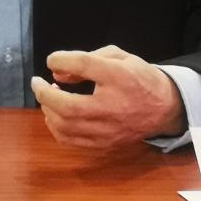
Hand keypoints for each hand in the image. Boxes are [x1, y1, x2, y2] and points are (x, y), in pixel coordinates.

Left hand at [31, 45, 184, 149]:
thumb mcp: (118, 56)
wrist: (164, 107)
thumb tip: (57, 73)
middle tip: (36, 82)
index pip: (83, 65)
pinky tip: (55, 114)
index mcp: (119, 77)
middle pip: (68, 106)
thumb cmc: (138, 77)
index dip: (61, 60)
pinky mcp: (104, 144)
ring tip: (47, 96)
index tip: (51, 60)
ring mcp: (108, 130)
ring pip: (66, 127)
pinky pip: (71, 140)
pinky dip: (56, 127)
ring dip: (48, 110)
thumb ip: (87, 58)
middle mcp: (112, 106)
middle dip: (44, 94)